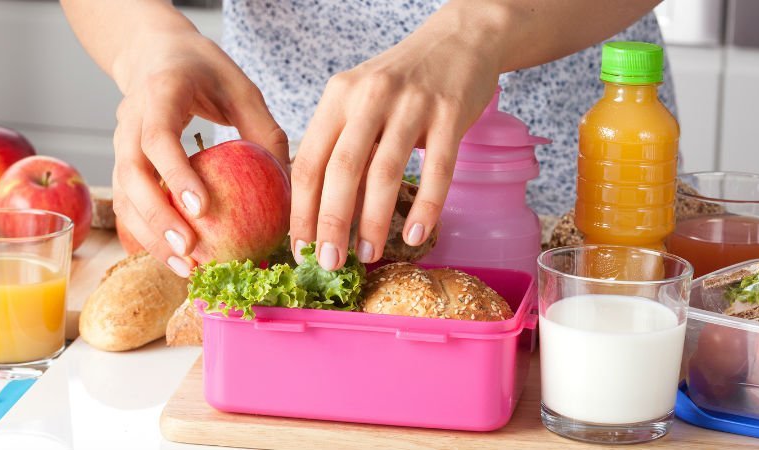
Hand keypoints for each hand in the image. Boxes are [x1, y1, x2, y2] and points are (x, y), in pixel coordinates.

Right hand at [110, 30, 287, 276]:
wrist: (154, 54)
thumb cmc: (205, 71)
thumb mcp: (242, 89)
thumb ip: (264, 130)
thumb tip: (289, 184)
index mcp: (160, 92)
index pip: (158, 137)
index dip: (176, 174)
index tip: (200, 209)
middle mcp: (130, 119)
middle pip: (132, 174)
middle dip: (158, 218)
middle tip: (190, 252)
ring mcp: (120, 143)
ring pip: (123, 196)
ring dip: (150, 236)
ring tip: (185, 268)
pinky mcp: (122, 164)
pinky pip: (127, 204)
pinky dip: (146, 234)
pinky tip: (173, 259)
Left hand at [289, 5, 500, 269]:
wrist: (458, 41)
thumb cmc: (401, 83)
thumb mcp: (359, 100)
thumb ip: (340, 145)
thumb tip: (317, 213)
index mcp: (337, 97)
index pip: (308, 161)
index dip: (301, 210)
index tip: (300, 248)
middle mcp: (369, 97)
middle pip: (341, 170)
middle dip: (331, 223)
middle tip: (329, 263)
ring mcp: (411, 104)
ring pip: (385, 172)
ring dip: (373, 222)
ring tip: (367, 256)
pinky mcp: (450, 114)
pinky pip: (437, 170)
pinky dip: (425, 208)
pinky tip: (414, 236)